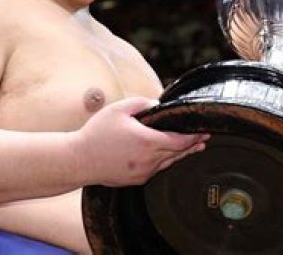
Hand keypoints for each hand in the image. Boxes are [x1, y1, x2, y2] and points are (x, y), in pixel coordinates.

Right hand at [73, 97, 208, 186]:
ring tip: (194, 147)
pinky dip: (166, 161)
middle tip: (204, 137)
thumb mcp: (118, 109)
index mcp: (146, 141)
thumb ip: (142, 103)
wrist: (78, 160)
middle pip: (178, 153)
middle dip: (192, 144)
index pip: (179, 140)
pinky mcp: (136, 180)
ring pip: (169, 163)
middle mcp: (148, 160)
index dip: (193, 136)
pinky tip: (169, 156)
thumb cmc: (97, 133)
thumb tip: (158, 104)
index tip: (203, 131)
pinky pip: (156, 169)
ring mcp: (143, 172)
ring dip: (182, 154)